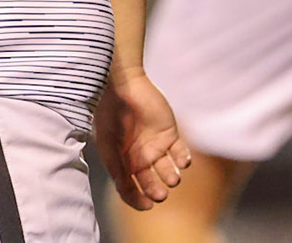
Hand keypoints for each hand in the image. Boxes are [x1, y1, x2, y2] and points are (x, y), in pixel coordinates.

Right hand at [94, 69, 193, 210]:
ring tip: (172, 178)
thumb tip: (123, 189)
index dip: (137, 199)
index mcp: (122, 162)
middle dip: (156, 191)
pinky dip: (184, 159)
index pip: (130, 188)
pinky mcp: (170, 134)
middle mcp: (139, 157)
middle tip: (160, 195)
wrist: (122, 86)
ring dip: (171, 178)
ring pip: (167, 171)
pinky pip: (181, 152)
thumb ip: (116, 167)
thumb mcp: (107, 143)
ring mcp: (156, 146)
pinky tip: (182, 162)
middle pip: (151, 183)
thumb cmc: (109, 114)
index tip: (146, 205)